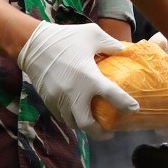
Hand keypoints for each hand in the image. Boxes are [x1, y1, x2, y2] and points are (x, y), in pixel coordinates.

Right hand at [18, 21, 134, 139]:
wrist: (33, 44)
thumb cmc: (65, 38)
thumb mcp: (93, 34)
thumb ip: (111, 44)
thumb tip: (123, 50)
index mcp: (89, 77)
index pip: (113, 96)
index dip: (126, 105)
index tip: (134, 109)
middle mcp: (74, 93)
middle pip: (87, 124)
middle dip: (100, 133)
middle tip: (109, 132)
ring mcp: (59, 98)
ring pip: (72, 123)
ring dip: (85, 126)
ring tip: (94, 124)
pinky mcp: (48, 99)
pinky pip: (61, 116)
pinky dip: (71, 118)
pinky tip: (77, 114)